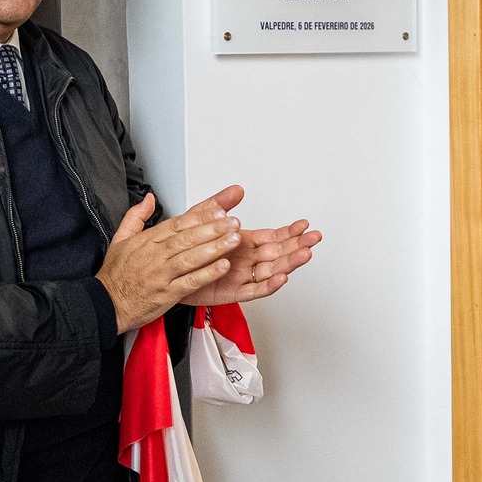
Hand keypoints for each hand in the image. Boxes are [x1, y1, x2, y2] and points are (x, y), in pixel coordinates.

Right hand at [97, 193, 241, 332]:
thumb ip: (136, 216)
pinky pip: (190, 282)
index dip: (201, 216)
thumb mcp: (120, 238)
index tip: (219, 209)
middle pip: (188, 238)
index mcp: (148, 240)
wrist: (105, 304)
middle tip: (233, 222)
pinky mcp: (166, 294)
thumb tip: (149, 199)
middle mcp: (156, 255)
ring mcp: (162, 274)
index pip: (178, 223)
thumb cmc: (115, 275)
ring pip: (192, 257)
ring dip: (215, 248)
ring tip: (234, 239)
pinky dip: (207, 274)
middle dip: (213, 228)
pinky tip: (223, 267)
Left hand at [180, 185, 320, 306]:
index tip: (303, 225)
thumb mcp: (201, 219)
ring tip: (304, 254)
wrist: (167, 274)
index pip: (273, 237)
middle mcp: (246, 259)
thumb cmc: (185, 250)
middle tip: (314, 238)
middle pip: (279, 253)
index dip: (290, 232)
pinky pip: (255, 289)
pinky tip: (281, 277)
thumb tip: (237, 189)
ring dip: (289, 263)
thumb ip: (220, 205)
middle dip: (298, 245)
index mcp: (243, 242)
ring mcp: (242, 276)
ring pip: (272, 270)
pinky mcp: (233, 292)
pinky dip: (269, 285)